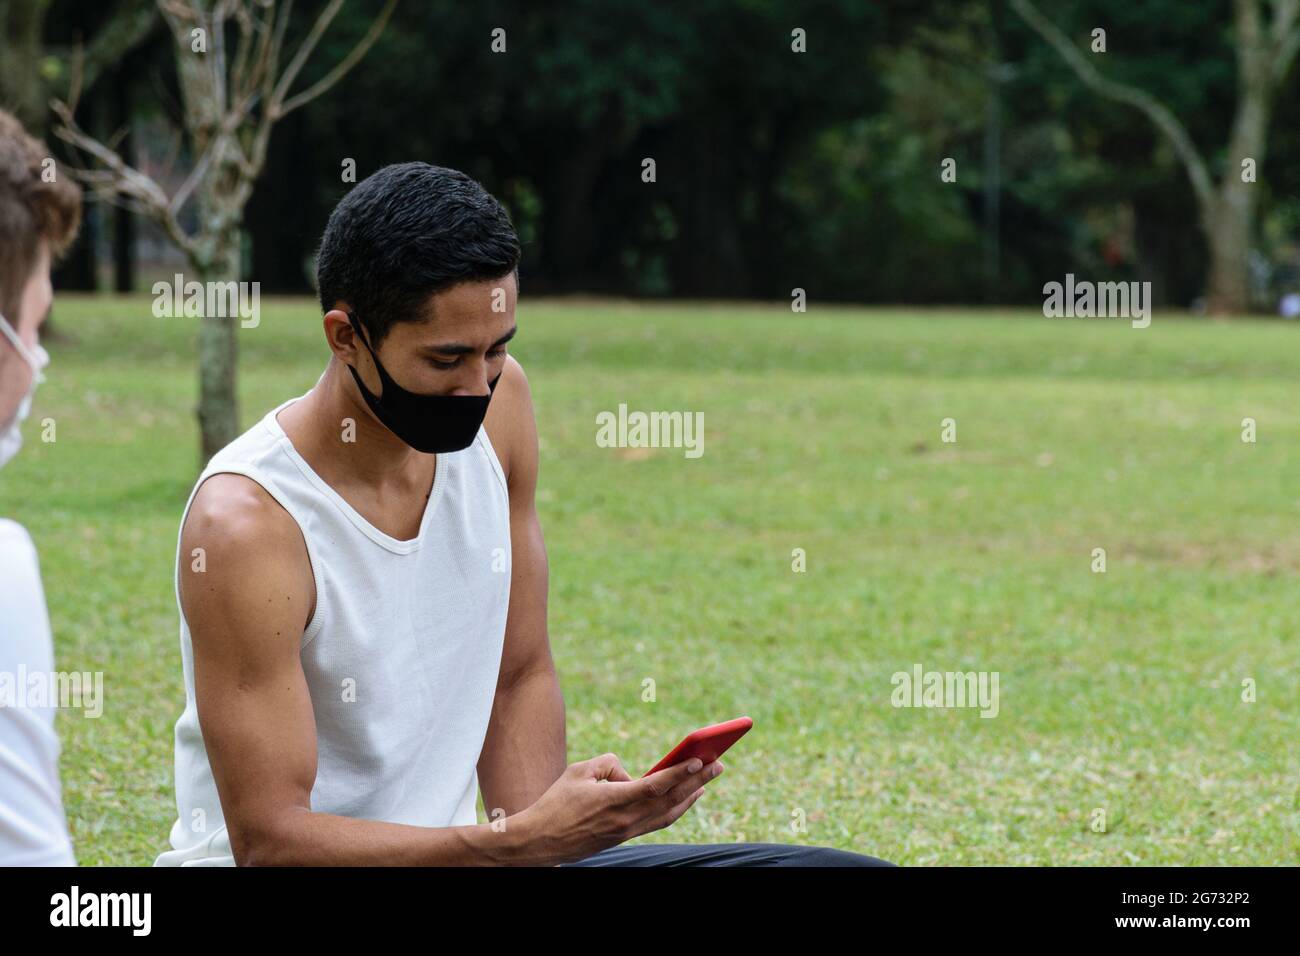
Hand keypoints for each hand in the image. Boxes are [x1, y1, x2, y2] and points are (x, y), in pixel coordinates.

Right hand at [513, 752, 723, 864]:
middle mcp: (628, 820)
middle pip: (671, 799)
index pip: (657, 785)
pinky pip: (658, 822)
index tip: (700, 759)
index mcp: (616, 801)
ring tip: (708, 780)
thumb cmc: (557, 802)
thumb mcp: (580, 771)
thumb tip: (628, 773)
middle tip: (718, 763)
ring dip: (692, 796)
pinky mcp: (625, 837)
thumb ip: (609, 764)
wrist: (542, 841)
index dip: (681, 773)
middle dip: (698, 781)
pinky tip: (684, 798)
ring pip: (669, 814)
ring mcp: (628, 831)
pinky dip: (676, 809)